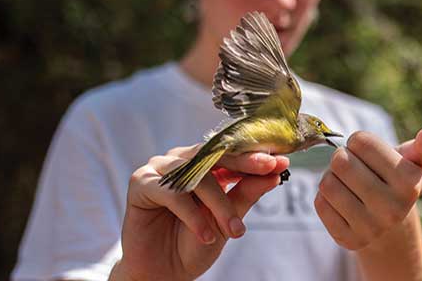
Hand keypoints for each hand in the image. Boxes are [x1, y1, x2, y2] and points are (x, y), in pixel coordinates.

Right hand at [110, 145, 288, 280]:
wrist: (164, 272)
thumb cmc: (195, 242)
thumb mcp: (227, 219)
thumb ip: (247, 193)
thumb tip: (275, 173)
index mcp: (204, 164)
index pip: (232, 153)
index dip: (256, 156)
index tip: (281, 162)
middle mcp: (182, 160)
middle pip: (216, 155)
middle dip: (245, 164)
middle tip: (268, 170)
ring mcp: (160, 168)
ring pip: (197, 175)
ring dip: (219, 203)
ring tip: (234, 231)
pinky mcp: (140, 183)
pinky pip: (172, 192)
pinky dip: (192, 215)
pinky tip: (206, 234)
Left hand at [314, 124, 421, 250]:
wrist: (392, 227)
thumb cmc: (399, 182)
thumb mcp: (415, 163)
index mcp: (410, 184)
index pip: (362, 142)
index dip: (359, 141)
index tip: (367, 151)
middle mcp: (392, 209)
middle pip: (341, 161)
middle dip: (343, 157)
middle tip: (354, 166)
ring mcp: (370, 229)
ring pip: (327, 183)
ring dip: (332, 176)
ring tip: (347, 182)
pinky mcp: (348, 240)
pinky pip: (320, 204)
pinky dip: (325, 197)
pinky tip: (342, 200)